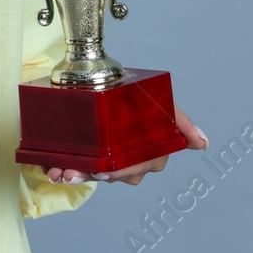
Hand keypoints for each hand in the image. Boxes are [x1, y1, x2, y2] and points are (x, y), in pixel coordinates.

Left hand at [44, 106, 207, 184]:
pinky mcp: (84, 154)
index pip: (134, 170)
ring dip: (72, 174)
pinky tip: (49, 167)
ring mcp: (104, 159)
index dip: (118, 173)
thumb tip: (203, 143)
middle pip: (107, 175)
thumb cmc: (140, 97)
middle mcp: (126, 162)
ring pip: (89, 173)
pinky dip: (59, 167)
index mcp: (145, 155)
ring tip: (58, 171)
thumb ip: (181, 123)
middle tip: (72, 172)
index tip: (103, 172)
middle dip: (89, 175)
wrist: (108, 76)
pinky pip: (72, 164)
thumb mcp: (161, 105)